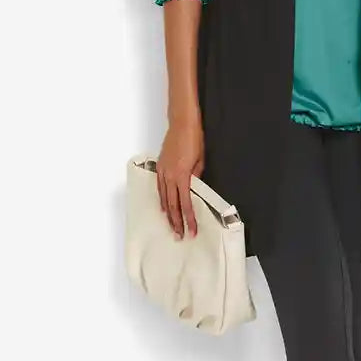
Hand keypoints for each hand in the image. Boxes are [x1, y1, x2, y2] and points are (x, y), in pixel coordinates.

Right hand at [156, 121, 204, 239]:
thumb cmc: (194, 139)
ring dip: (168, 214)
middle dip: (176, 222)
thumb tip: (193, 189)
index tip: (191, 230)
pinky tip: (163, 207)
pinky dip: (162, 199)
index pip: (185, 203)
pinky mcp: (160, 166)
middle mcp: (170, 176)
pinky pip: (159, 188)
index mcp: (182, 176)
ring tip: (171, 226)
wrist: (182, 124)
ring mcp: (163, 171)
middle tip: (180, 236)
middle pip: (172, 205)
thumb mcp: (200, 161)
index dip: (189, 219)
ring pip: (164, 198)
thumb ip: (196, 178)